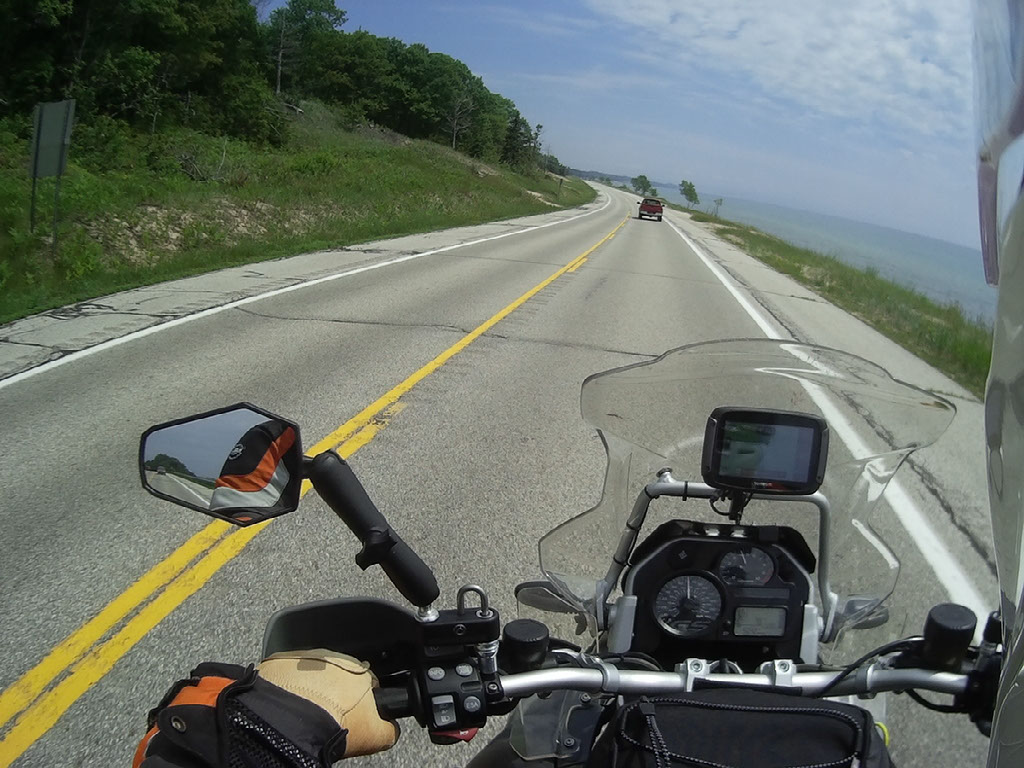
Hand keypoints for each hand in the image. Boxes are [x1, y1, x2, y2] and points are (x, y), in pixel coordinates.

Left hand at [258, 649, 399, 757]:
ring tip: (306, 710)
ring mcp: (307, 656)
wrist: (291, 721)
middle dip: (337, 690)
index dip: (363, 701)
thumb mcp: (375, 736)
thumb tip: (392, 728)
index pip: (369, 683)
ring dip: (312, 685)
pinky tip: (288, 702)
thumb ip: (390, 729)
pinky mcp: (280, 660)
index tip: (354, 715)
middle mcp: (337, 656)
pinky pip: (287, 671)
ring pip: (313, 670)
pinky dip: (288, 683)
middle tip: (329, 714)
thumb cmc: (333, 725)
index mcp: (362, 671)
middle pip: (341, 674)